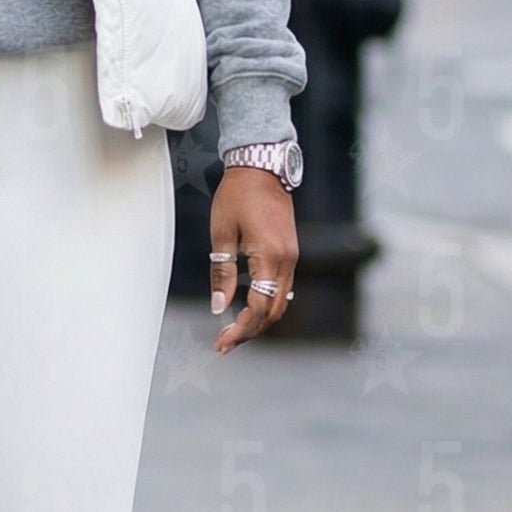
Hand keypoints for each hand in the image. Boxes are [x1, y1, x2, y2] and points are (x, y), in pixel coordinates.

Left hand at [208, 165, 297, 351]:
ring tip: (234, 330)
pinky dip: (268, 304)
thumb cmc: (237, 196)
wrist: (262, 167)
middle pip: (274, 311)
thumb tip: (219, 306)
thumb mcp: (222, 234)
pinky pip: (283, 288)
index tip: (221, 342)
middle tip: (224, 343)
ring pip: (281, 302)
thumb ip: (222, 273)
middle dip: (250, 331)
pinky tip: (249, 308)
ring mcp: (292, 257)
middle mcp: (287, 261)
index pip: (259, 308)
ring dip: (260, 319)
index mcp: (270, 257)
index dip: (241, 330)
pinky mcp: (290, 252)